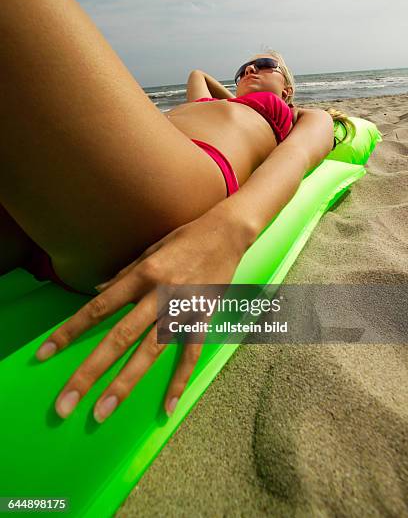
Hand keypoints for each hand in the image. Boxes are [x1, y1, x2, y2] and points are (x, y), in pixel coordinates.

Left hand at [35, 207, 252, 422]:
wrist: (226, 233)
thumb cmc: (184, 239)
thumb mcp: (149, 250)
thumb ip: (124, 275)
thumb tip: (96, 293)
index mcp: (141, 275)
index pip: (98, 307)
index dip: (70, 331)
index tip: (45, 353)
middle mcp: (158, 293)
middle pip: (119, 337)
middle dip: (90, 371)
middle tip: (67, 402)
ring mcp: (182, 308)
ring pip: (150, 351)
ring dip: (125, 383)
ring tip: (103, 410)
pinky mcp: (203, 317)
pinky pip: (190, 353)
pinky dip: (180, 380)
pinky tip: (168, 406)